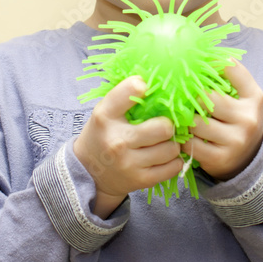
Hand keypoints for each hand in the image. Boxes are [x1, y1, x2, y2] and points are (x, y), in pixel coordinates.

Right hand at [74, 76, 183, 217]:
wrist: (89, 172)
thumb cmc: (103, 134)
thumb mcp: (105, 112)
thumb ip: (125, 97)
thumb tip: (156, 80)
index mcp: (105, 117)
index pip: (129, 91)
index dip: (142, 86)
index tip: (146, 88)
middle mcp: (117, 140)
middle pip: (163, 127)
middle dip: (168, 125)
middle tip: (164, 126)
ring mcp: (129, 163)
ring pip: (171, 149)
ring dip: (173, 144)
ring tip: (164, 142)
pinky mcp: (141, 181)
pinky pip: (173, 167)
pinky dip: (174, 161)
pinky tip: (165, 156)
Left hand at [183, 61, 262, 181]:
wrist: (248, 158)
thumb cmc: (239, 119)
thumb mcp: (245, 97)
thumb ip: (233, 75)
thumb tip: (210, 53)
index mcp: (254, 99)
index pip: (233, 70)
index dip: (212, 64)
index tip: (197, 65)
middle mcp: (248, 119)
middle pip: (208, 99)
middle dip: (192, 98)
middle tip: (182, 96)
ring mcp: (235, 141)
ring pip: (195, 123)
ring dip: (185, 120)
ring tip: (183, 117)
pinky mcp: (219, 159)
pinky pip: (190, 144)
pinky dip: (183, 139)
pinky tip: (185, 135)